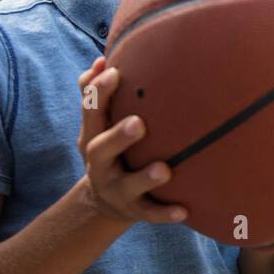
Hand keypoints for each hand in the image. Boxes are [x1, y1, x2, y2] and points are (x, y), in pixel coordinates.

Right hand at [76, 56, 187, 225]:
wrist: (105, 202)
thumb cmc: (112, 148)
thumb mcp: (99, 125)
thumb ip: (97, 94)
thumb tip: (101, 60)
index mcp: (92, 138)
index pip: (90, 113)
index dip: (98, 93)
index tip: (115, 73)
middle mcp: (100, 165)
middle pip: (100, 150)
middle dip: (118, 136)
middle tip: (138, 123)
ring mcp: (116, 190)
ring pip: (127, 186)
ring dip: (144, 178)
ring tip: (164, 169)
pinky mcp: (134, 211)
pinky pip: (150, 214)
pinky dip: (165, 213)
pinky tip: (184, 210)